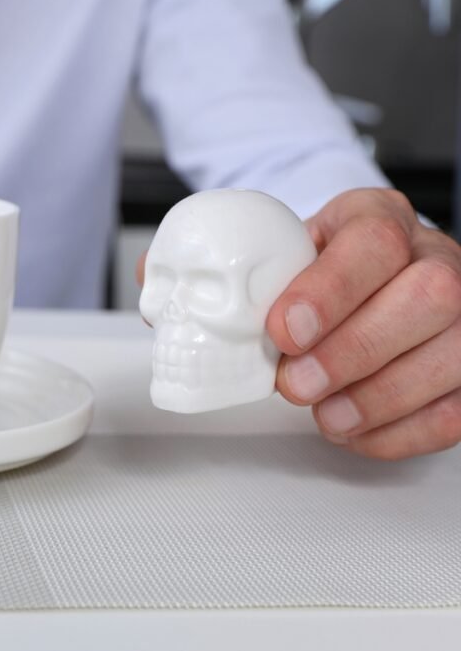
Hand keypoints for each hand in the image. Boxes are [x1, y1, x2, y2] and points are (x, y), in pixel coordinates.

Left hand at [267, 188, 460, 458]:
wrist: (363, 286)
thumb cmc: (318, 276)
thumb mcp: (285, 258)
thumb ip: (261, 283)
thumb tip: (213, 326)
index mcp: (382, 218)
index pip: (373, 241)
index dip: (329, 291)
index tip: (285, 331)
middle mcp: (438, 259)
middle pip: (427, 298)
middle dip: (352, 352)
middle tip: (297, 385)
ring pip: (451, 356)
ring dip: (377, 400)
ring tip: (325, 415)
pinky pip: (454, 410)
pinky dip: (399, 432)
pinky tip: (355, 431)